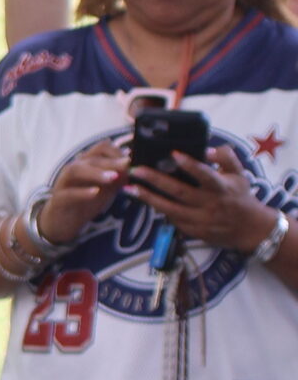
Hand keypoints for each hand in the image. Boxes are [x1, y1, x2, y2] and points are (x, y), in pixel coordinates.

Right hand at [35, 141, 132, 247]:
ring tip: (113, 177)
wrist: (61, 222)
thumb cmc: (84, 202)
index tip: (132, 160)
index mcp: (86, 164)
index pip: (101, 148)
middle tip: (127, 165)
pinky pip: (68, 193)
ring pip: (76, 170)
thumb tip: (133, 168)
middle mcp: (73, 169)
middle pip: (90, 158)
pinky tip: (95, 192)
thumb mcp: (106, 189)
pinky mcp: (57, 200)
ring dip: (96, 172)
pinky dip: (82, 192)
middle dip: (110, 161)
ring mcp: (63, 184)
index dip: (117, 151)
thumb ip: (118, 178)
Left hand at [129, 143, 279, 252]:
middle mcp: (209, 204)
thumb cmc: (240, 196)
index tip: (174, 154)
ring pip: (169, 208)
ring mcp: (199, 219)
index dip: (190, 165)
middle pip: (179, 191)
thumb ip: (225, 158)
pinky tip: (144, 199)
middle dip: (155, 180)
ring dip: (148, 198)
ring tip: (130, 188)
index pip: (205, 175)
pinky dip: (158, 209)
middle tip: (136, 169)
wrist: (249, 229)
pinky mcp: (192, 231)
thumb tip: (207, 149)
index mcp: (221, 187)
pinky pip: (171, 219)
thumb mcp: (239, 174)